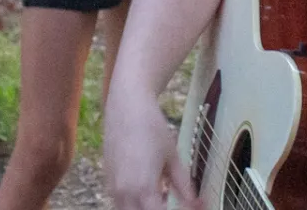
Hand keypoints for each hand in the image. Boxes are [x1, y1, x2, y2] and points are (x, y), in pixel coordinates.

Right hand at [104, 92, 198, 209]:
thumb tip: (198, 204)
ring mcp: (113, 188)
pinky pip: (121, 204)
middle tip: (175, 204)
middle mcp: (124, 193)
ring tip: (164, 199)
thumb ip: (184, 187)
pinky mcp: (108, 182)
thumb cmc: (152, 129)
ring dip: (146, 209)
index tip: (189, 209)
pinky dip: (136, 205)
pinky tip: (152, 194)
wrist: (126, 106)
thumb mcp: (173, 158)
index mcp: (143, 189)